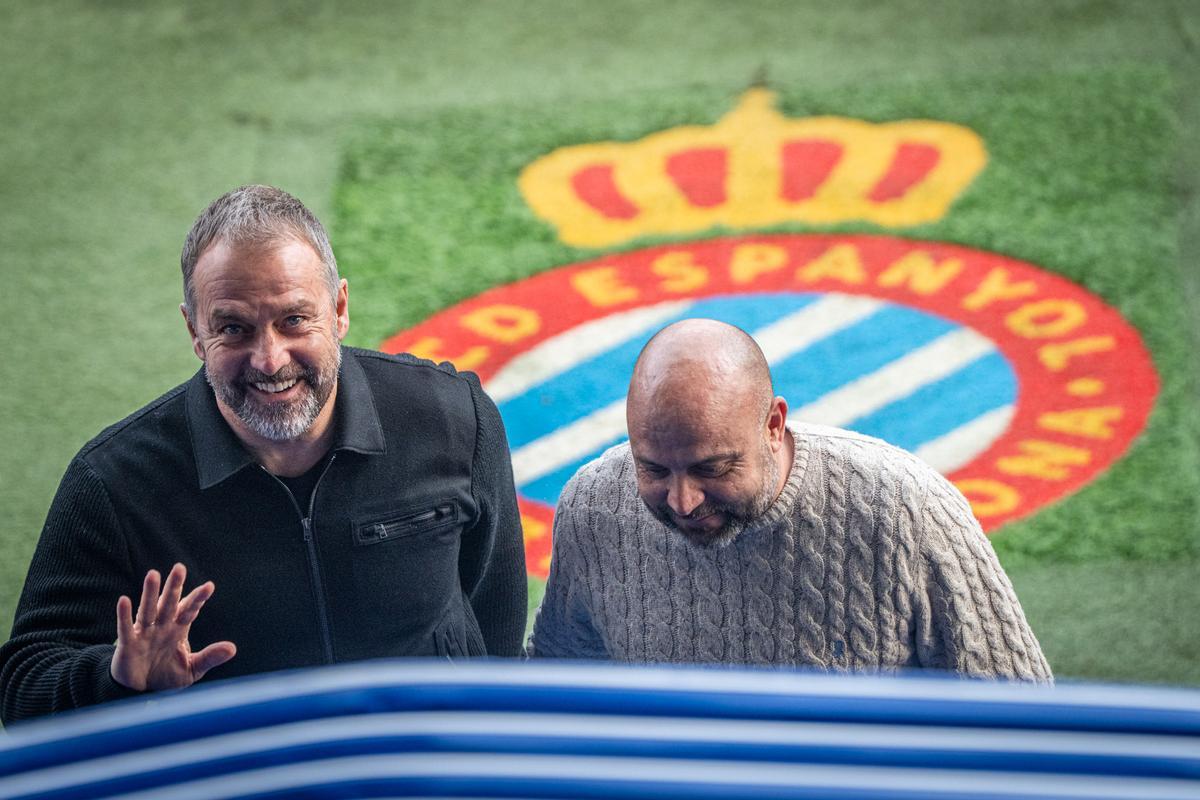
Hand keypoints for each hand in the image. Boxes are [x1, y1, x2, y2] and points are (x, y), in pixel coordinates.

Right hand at [111, 563, 236, 691]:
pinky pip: (125, 628)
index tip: (209, 586)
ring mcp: (145, 633)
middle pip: (169, 603)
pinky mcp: (128, 644)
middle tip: (180, 568)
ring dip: (150, 593)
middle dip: (174, 587)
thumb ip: (210, 657)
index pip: (189, 610)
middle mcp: (162, 627)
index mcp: (178, 629)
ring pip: (148, 610)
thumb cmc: (167, 675)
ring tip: (153, 574)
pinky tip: (123, 600)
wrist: (141, 691)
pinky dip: (124, 615)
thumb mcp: (192, 668)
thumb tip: (232, 649)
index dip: (198, 599)